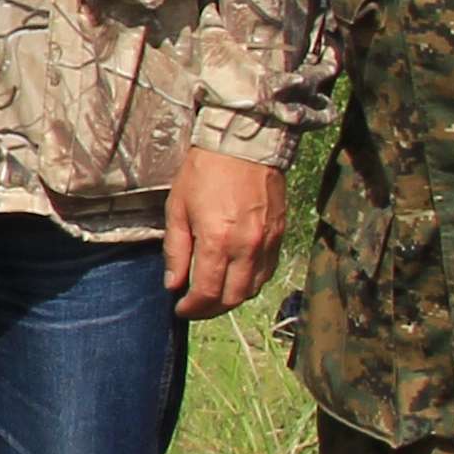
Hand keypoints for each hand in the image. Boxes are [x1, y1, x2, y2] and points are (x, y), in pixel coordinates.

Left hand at [164, 146, 287, 318]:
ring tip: (213, 295)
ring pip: (253, 288)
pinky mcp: (280, 234)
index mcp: (218, 241)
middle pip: (233, 298)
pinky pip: (267, 271)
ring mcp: (267, 242)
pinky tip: (236, 278)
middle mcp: (247, 247)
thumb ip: (176, 250)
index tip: (180, 309)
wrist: (242, 144)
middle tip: (195, 307)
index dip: (192, 308)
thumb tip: (173, 283)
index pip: (207, 292)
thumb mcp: (178, 209)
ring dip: (232, 298)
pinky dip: (251, 282)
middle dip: (211, 309)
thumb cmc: (204, 172)